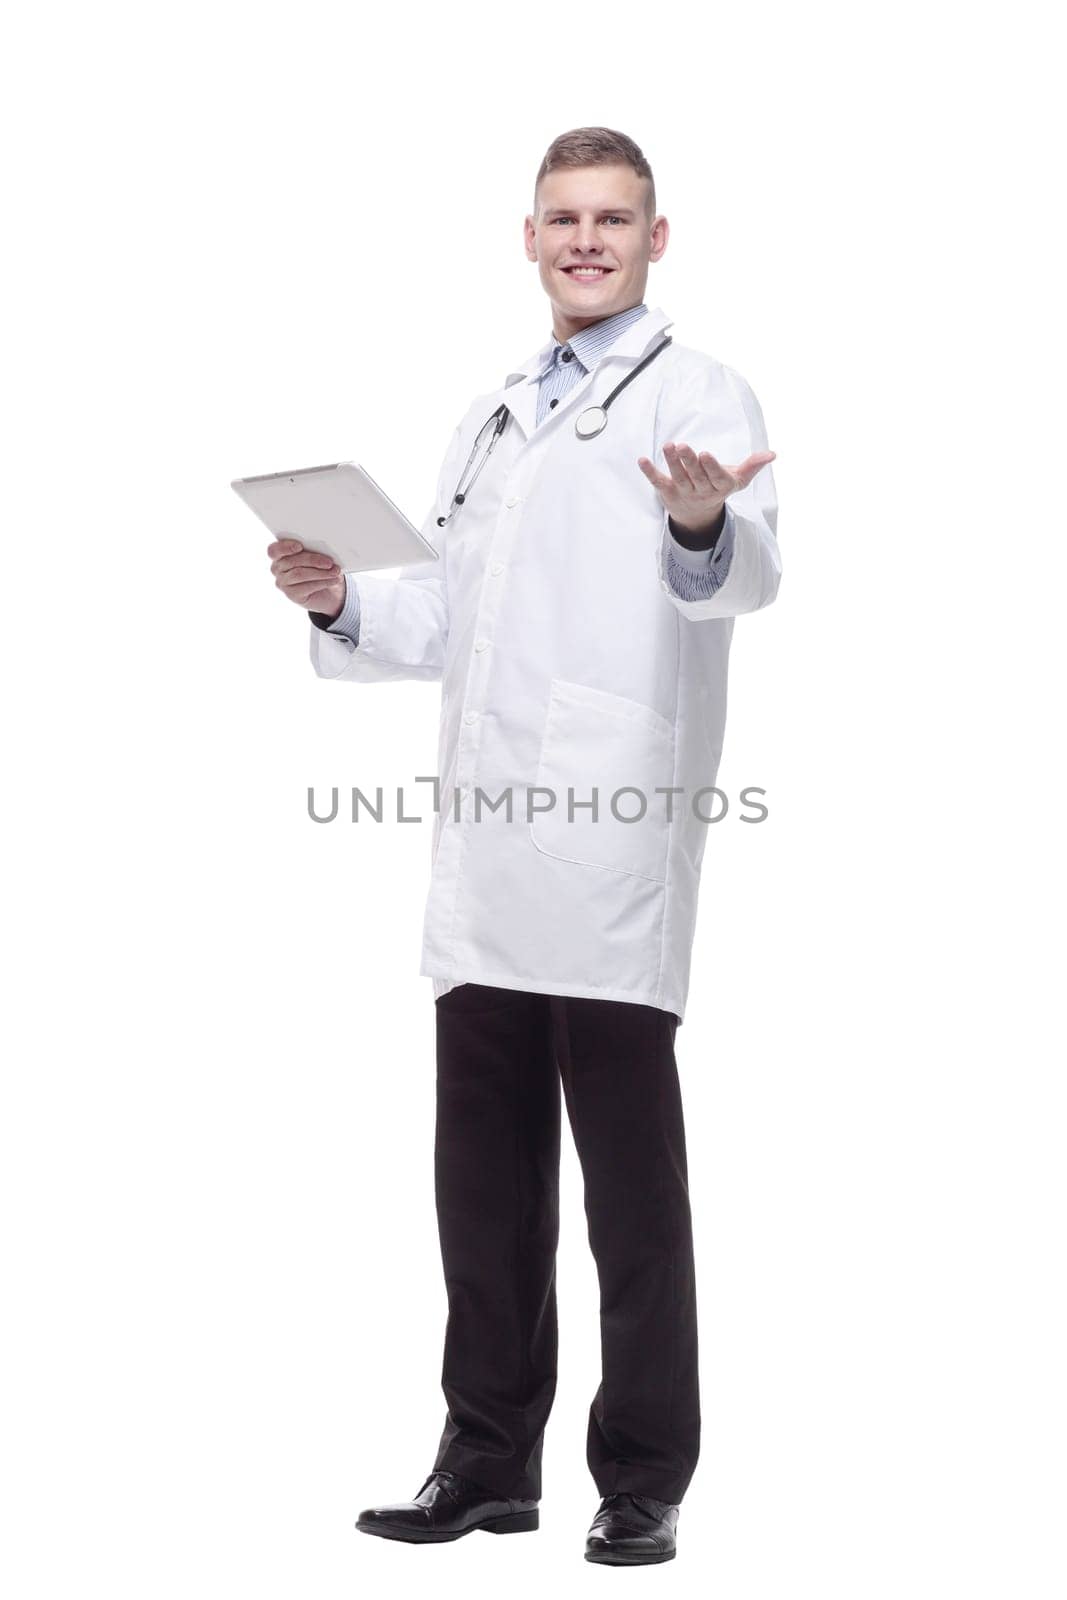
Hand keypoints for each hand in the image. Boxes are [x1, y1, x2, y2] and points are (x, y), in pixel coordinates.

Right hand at [268, 538, 344, 618]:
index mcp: (280, 553)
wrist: (328, 591)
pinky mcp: (292, 595)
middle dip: (313, 560)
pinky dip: (323, 582)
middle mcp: (277, 568)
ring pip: (299, 574)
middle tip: (330, 562)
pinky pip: (306, 587)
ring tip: (335, 571)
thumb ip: (315, 550)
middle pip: (291, 561)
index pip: (274, 550)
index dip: (285, 547)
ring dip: (320, 572)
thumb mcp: (318, 556)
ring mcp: (283, 583)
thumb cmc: (320, 568)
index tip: (299, 546)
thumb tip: (325, 549)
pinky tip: (333, 580)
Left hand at [637, 442, 776, 535]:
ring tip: (669, 445)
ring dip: (672, 462)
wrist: (697, 515)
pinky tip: (642, 460)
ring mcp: (683, 491)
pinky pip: (657, 482)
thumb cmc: (718, 487)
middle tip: (684, 446)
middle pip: (695, 476)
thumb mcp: (737, 480)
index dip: (710, 467)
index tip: (705, 454)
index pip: (716, 478)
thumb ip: (753, 466)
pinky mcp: (667, 492)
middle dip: (689, 461)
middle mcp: (701, 491)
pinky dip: (649, 472)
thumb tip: (773, 455)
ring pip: (677, 477)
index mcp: (719, 486)